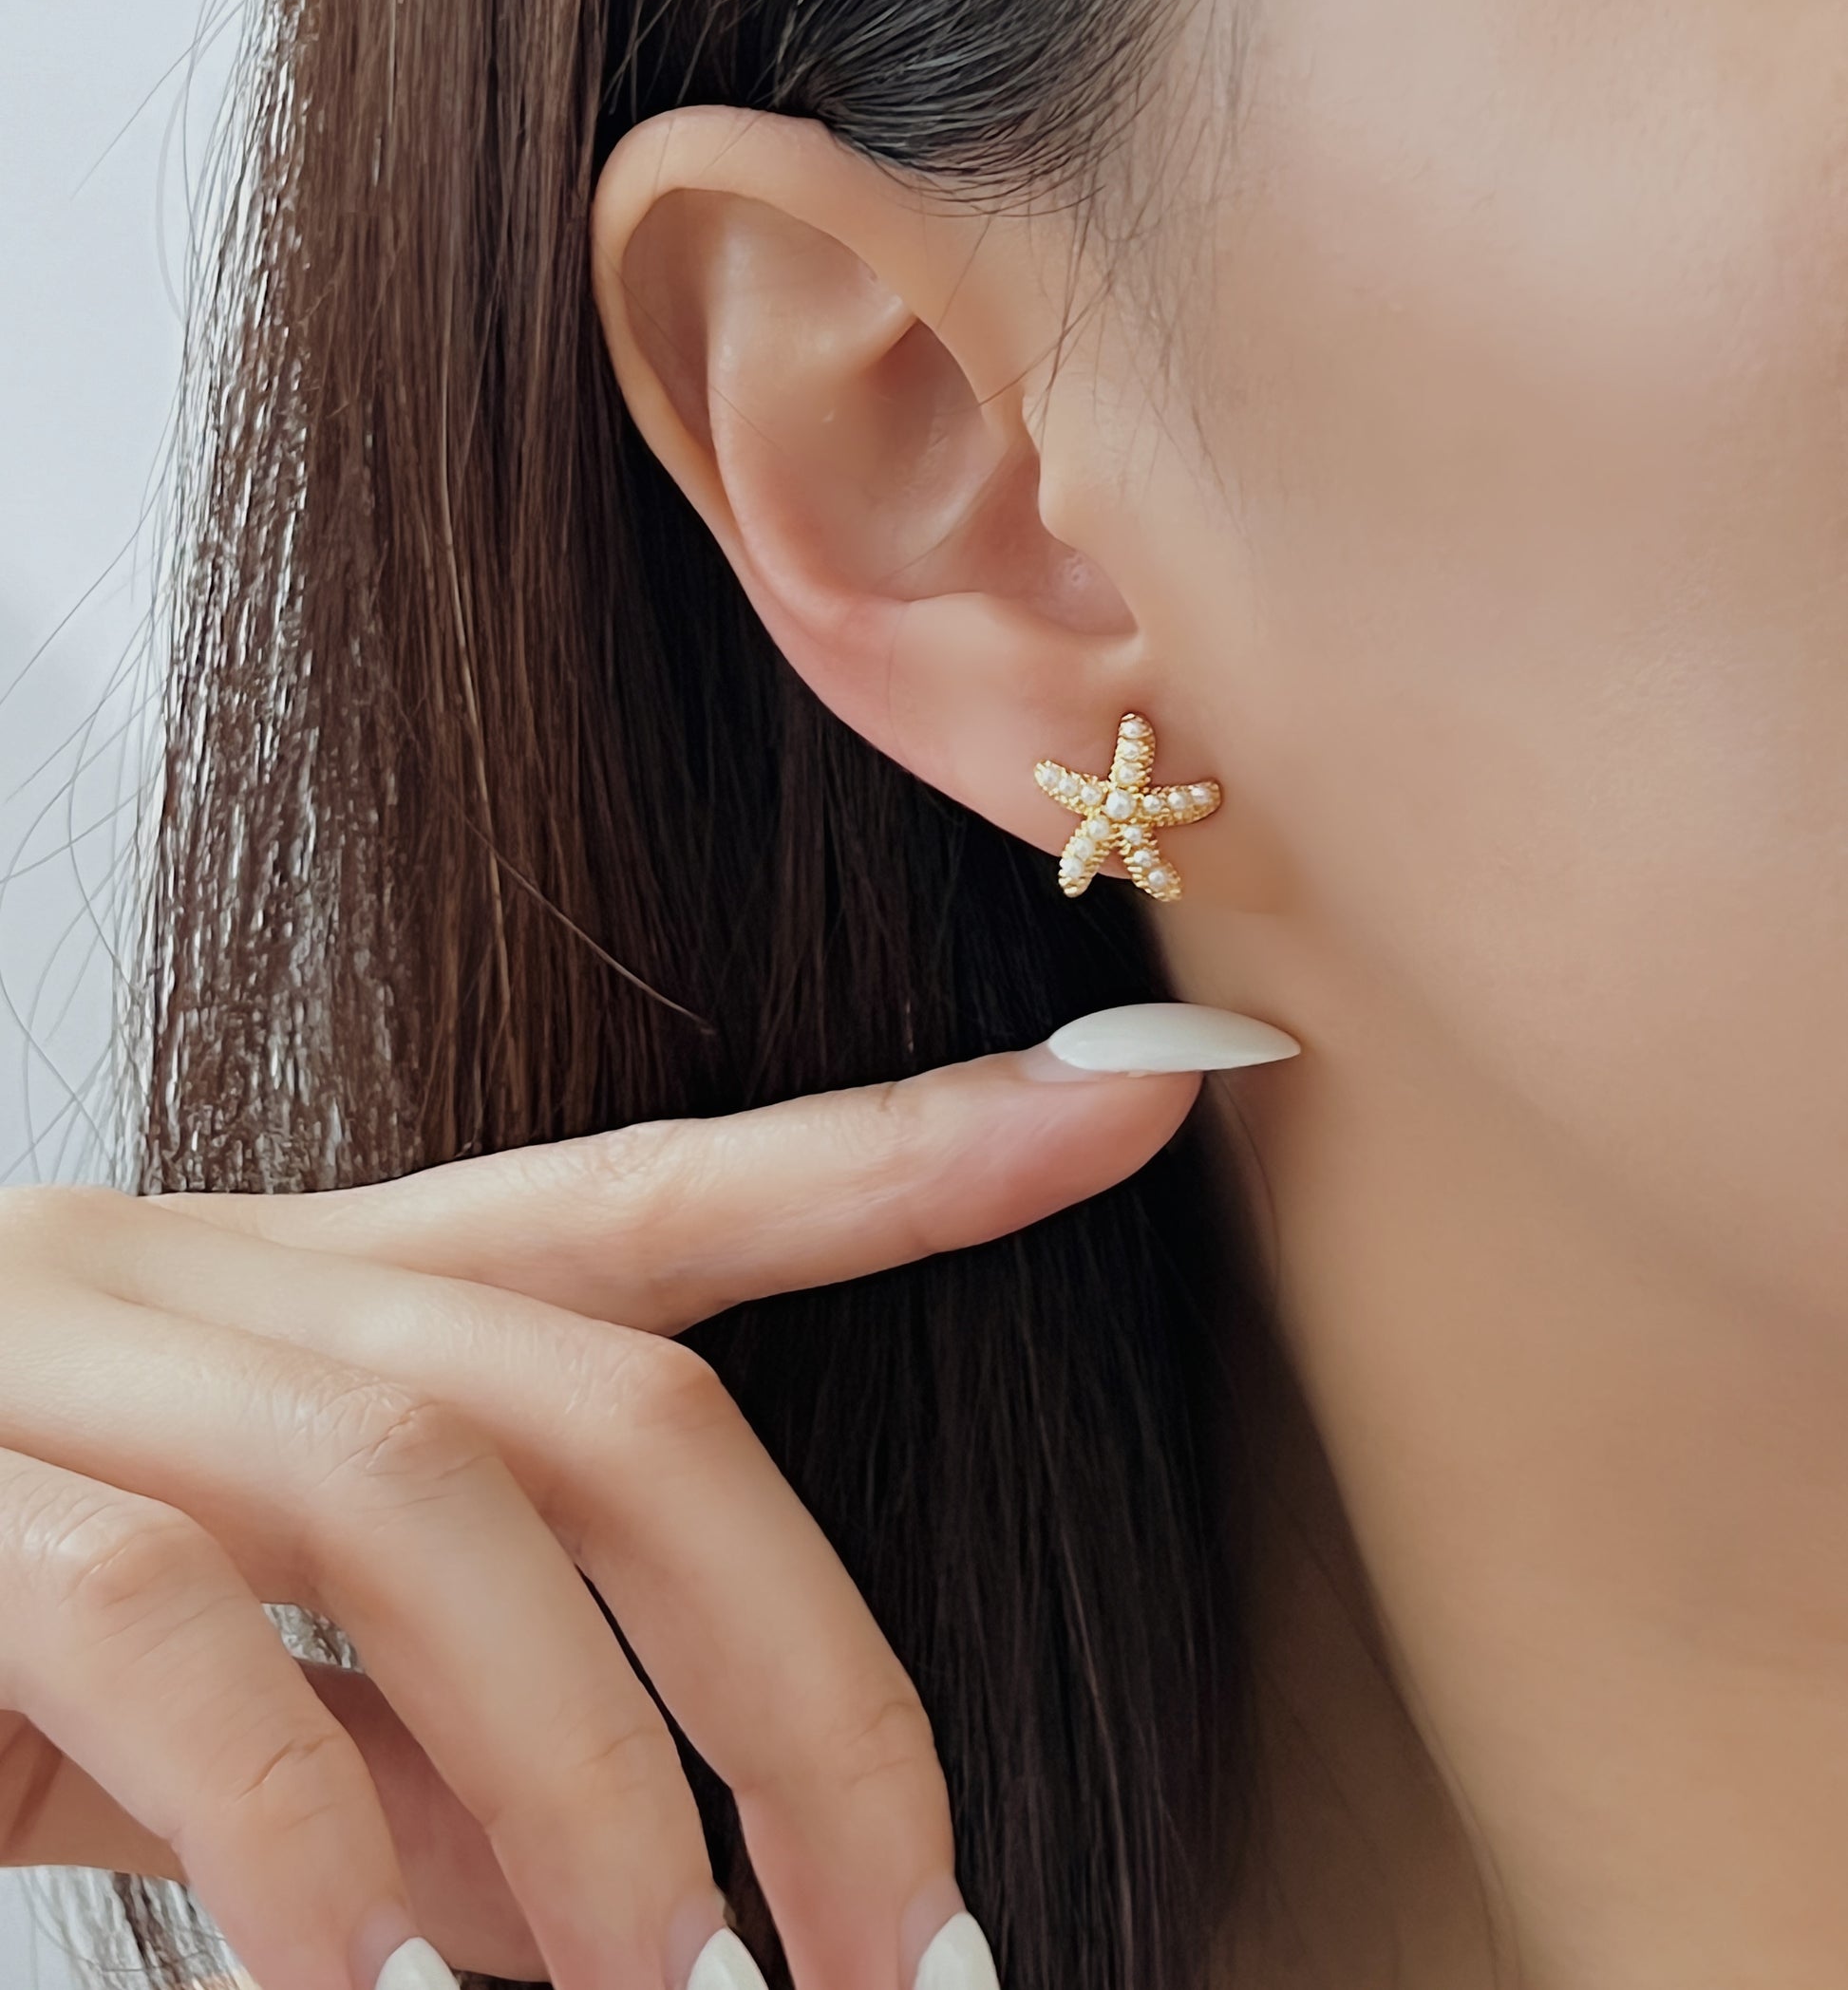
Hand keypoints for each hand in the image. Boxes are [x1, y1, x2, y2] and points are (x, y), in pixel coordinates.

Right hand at [0, 1003, 1284, 1989]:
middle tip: (886, 1926)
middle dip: (794, 1662)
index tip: (1160, 1077)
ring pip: (422, 1490)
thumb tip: (631, 1889)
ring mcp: (57, 1359)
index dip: (918, 1145)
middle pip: (604, 1388)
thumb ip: (443, 1742)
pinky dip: (309, 1828)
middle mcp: (212, 1282)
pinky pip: (166, 1636)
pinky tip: (357, 1980)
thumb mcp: (251, 1683)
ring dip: (577, 1775)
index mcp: (319, 1300)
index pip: (657, 1201)